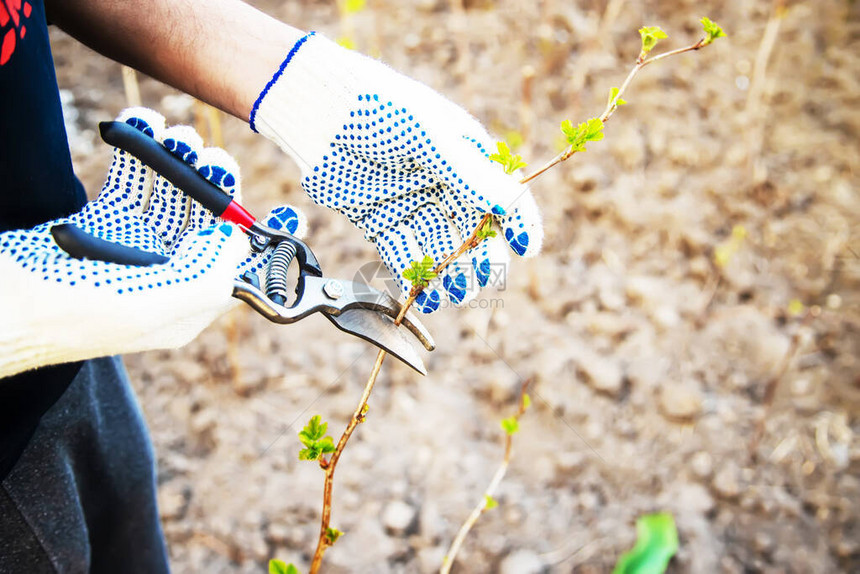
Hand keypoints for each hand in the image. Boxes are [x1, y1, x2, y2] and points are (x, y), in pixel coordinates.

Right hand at [0, 109, 305, 377]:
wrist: (1, 306)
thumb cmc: (73, 315)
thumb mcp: (153, 308)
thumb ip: (207, 279)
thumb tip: (240, 245)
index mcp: (188, 302)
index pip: (237, 262)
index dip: (256, 230)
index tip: (274, 203)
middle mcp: (167, 274)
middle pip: (207, 220)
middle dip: (213, 184)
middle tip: (209, 156)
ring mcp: (133, 247)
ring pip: (171, 195)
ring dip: (178, 162)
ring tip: (173, 136)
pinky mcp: (101, 222)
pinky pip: (130, 180)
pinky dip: (138, 151)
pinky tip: (140, 123)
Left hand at [251, 33, 541, 312]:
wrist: (318, 107)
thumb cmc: (381, 109)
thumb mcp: (431, 138)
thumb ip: (470, 175)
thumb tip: (510, 207)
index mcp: (465, 156)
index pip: (503, 195)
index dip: (519, 223)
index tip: (526, 251)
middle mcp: (443, 183)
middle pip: (471, 231)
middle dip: (479, 259)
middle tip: (478, 282)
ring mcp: (411, 203)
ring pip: (438, 248)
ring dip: (448, 274)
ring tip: (452, 294)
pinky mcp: (379, 219)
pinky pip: (402, 253)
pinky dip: (412, 276)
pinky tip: (423, 296)